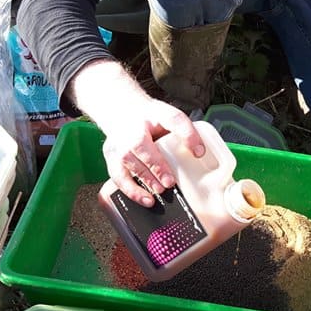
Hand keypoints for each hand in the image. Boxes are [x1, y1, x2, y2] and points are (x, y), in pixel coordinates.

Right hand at [69, 60, 204, 205]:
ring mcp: (118, 142)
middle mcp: (131, 127)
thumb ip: (185, 131)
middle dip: (155, 165)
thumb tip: (199, 152)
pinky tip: (145, 199)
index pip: (172, 119)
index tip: (198, 152)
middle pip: (140, 144)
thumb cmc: (148, 118)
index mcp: (152, 113)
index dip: (186, 134)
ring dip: (144, 178)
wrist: (120, 112)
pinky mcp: (111, 157)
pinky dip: (131, 190)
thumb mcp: (169, 117)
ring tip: (159, 190)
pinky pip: (118, 175)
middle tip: (169, 182)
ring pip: (126, 161)